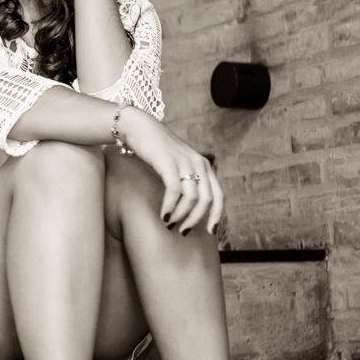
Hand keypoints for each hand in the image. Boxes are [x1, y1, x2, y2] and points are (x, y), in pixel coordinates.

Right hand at [120, 108, 223, 234]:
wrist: (140, 128)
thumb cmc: (156, 150)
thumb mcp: (178, 165)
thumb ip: (186, 180)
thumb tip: (187, 208)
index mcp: (204, 165)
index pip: (219, 195)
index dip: (216, 216)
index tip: (210, 232)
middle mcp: (198, 163)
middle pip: (207, 200)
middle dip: (195, 219)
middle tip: (183, 231)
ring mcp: (184, 162)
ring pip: (192, 197)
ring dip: (181, 215)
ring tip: (170, 224)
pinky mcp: (168, 162)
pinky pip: (174, 190)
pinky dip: (170, 206)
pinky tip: (163, 215)